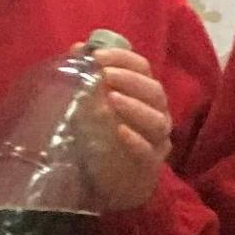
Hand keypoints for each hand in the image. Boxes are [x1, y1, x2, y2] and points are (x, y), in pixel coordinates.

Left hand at [78, 47, 172, 212]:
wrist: (109, 185)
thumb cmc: (102, 140)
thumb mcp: (90, 106)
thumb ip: (88, 80)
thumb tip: (77, 48)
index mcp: (143, 96)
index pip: (143, 69)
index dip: (123, 59)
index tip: (97, 56)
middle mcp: (156, 115)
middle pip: (154, 91)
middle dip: (130, 80)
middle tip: (105, 75)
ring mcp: (156, 142)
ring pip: (157, 120)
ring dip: (135, 106)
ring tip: (112, 98)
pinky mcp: (149, 166)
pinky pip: (149, 151)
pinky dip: (136, 140)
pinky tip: (120, 131)